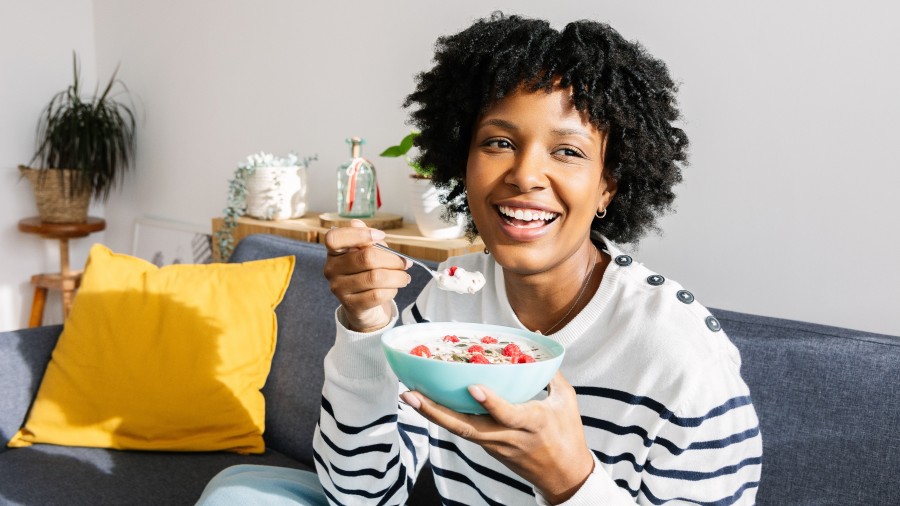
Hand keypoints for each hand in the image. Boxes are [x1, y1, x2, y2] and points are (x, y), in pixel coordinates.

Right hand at [323, 219, 411, 331]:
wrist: (364, 305)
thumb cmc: (367, 272)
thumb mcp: (368, 252)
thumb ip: (369, 240)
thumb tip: (371, 231)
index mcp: (334, 252)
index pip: (334, 238)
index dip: (359, 234)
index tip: (381, 235)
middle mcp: (332, 269)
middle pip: (366, 258)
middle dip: (392, 259)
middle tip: (405, 263)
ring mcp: (339, 288)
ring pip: (375, 278)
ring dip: (397, 276)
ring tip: (404, 277)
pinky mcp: (351, 305)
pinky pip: (377, 295)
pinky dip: (392, 290)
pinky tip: (394, 288)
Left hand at [401, 372, 593, 503]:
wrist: (563, 476)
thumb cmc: (567, 434)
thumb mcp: (566, 400)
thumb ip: (550, 369)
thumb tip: (538, 336)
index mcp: (533, 423)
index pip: (508, 415)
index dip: (491, 402)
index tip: (473, 387)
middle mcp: (509, 437)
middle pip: (468, 428)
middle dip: (437, 412)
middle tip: (412, 394)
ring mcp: (495, 445)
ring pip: (461, 431)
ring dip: (434, 415)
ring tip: (410, 396)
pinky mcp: (488, 448)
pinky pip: (464, 431)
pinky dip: (445, 417)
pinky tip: (427, 403)